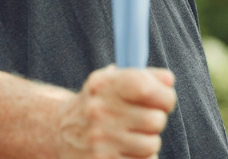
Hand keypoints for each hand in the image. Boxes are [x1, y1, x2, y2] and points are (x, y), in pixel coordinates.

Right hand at [54, 65, 176, 158]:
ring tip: (134, 135)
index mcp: (104, 85)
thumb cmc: (97, 104)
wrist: (58, 132)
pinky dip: (141, 158)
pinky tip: (127, 150)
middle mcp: (99, 112)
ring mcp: (99, 141)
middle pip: (155, 119)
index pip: (145, 88)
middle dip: (157, 119)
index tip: (165, 99)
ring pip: (151, 144)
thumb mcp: (112, 82)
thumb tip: (169, 80)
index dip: (165, 95)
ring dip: (149, 141)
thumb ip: (143, 76)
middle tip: (146, 119)